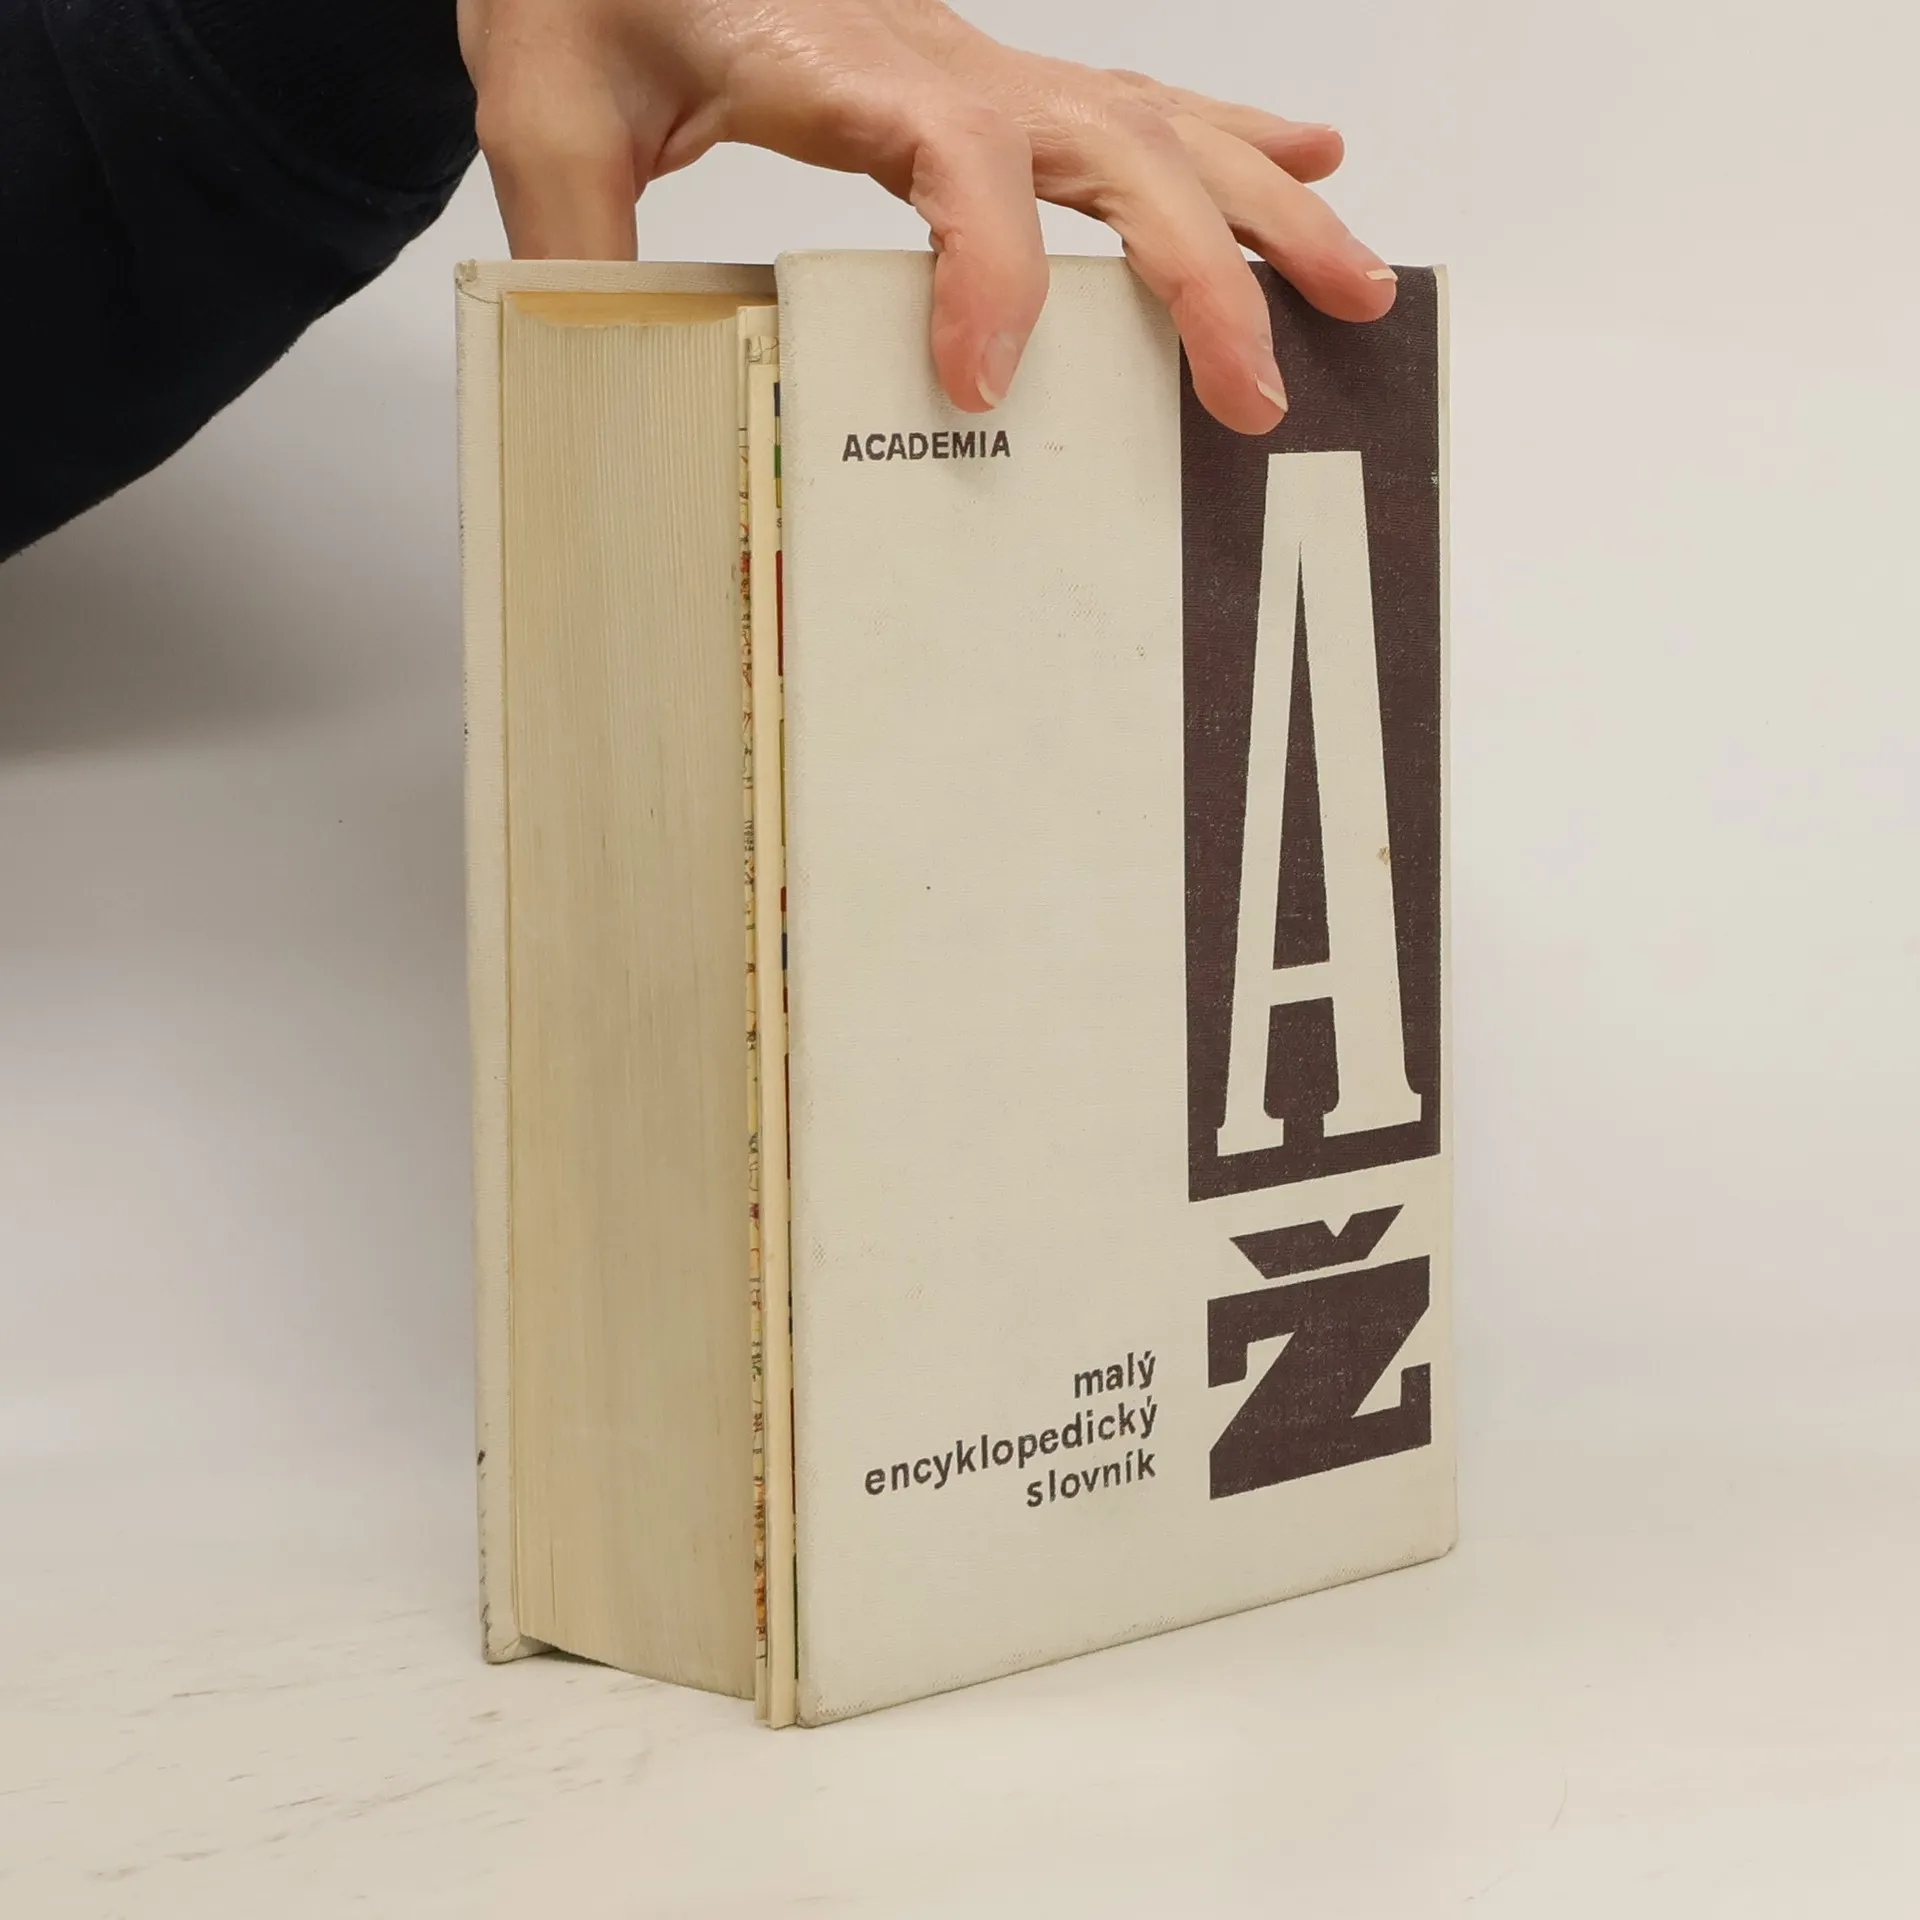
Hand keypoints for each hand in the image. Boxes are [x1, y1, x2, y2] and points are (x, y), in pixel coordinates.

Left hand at [455, 0, 1397, 433]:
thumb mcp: (547, 102)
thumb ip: (574, 234)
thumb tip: (607, 378)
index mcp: (844, 64)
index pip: (958, 161)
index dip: (987, 270)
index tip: (978, 382)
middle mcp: (944, 60)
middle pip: (1119, 145)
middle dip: (1206, 271)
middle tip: (1260, 391)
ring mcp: (982, 64)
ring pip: (1163, 121)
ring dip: (1268, 207)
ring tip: (1360, 288)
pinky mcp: (988, 78)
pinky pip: (1135, 97)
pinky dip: (1235, 134)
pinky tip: (1307, 159)